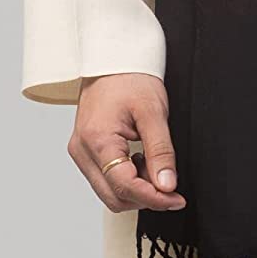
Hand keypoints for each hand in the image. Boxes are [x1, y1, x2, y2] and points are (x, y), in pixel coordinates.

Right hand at [68, 72, 186, 213]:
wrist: (112, 58)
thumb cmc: (131, 77)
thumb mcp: (153, 111)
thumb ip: (161, 151)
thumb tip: (167, 185)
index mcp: (97, 140)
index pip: (124, 186)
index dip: (152, 198)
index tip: (175, 199)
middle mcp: (82, 151)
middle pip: (113, 196)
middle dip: (145, 197)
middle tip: (171, 187)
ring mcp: (81, 152)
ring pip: (108, 191)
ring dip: (135, 189)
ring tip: (154, 164)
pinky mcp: (85, 151)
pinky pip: (105, 178)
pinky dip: (126, 178)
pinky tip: (140, 160)